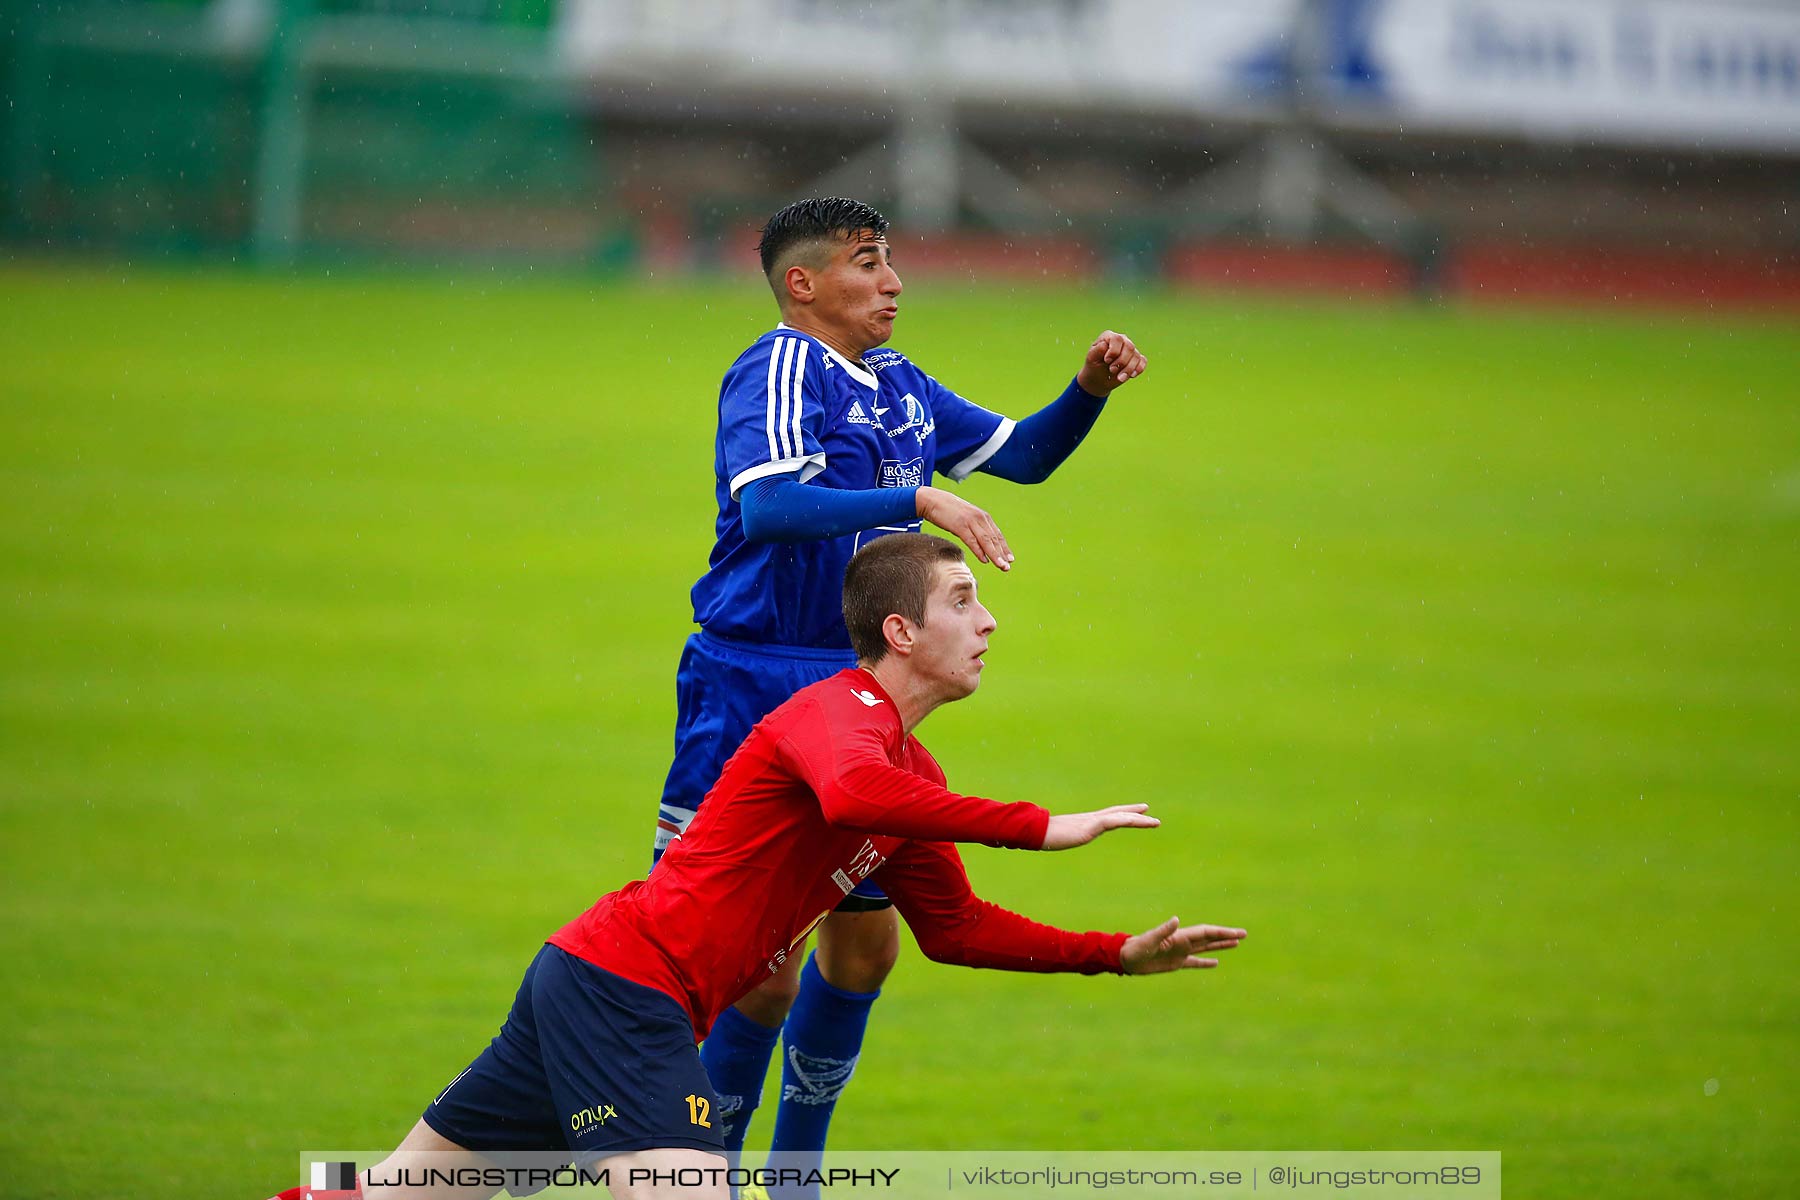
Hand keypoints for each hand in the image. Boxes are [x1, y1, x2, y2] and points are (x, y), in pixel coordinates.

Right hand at [916, 485, 1013, 571]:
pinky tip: (985, 560)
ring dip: (994, 555)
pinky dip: (979, 551)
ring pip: (986, 541)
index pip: (997, 535)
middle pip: (994, 539)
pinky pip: (972, 540)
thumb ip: (975, 529)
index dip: (1004, 548)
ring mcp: (970, 521)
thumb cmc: (948, 511)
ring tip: (1001, 566)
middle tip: (1008, 567)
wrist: (932, 500)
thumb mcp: (966, 519)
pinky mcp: (960, 525)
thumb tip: (981, 545)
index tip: (1010, 559)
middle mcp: (980, 518)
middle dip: (1002, 554)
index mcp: (983, 516)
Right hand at [1040, 803, 1159, 849]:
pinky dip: (1127, 819)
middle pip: (1118, 813)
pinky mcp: (1091, 826)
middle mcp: (1091, 819)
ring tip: (1156, 822)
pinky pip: (1114, 821)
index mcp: (1085, 823)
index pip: (1108, 816)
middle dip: (1134, 813)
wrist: (1034, 832)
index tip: (1136, 810)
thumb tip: (1051, 839)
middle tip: (1148, 810)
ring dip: (1139, 820)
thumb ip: (1058, 836)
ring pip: (1121, 817)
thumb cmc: (1041, 835)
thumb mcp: (1056, 838)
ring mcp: (1092, 822)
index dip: (1122, 812)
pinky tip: (1138, 820)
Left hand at [1075, 330, 1146, 395]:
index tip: (1106, 361)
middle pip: (1129, 347)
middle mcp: (1122, 340)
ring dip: (1128, 369)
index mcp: (1109, 337)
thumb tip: (1105, 345)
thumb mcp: (1091, 359)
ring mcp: (1130, 349)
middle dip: (1121, 362)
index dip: (1114, 351)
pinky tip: (1131, 376)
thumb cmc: (1094, 366)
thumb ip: (1097, 350)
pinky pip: (1143, 361)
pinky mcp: (1136, 359)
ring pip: (1136, 356)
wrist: (1099, 379)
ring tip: (1119, 378)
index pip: (1117, 339)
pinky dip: (1138, 369)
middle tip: (1112, 370)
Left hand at [1121, 917, 1246, 973]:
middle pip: (1209, 938)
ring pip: (1205, 948)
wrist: (1126, 958)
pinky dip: (1205, 962)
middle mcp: (1183, 942)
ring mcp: (1181, 952)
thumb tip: (1176, 920)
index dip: (1222, 932)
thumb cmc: (1137, 948)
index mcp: (1180, 936)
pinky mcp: (1176, 963)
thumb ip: (1163, 930)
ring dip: (1220, 946)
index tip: (1237, 933)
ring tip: (1236, 943)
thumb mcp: (1150, 940)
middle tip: (1243, 934)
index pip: (1206, 933)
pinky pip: (1195, 962)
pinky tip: (1216, 963)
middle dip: (1226, 936)